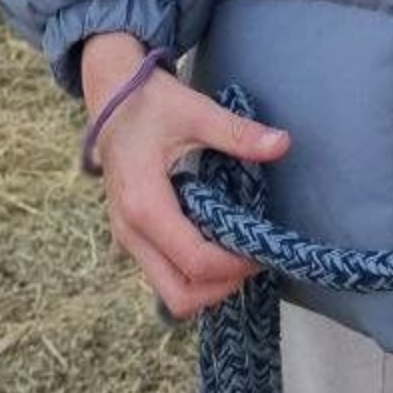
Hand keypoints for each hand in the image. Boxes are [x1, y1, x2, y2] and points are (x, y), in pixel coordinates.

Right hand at [81, 31, 288, 318]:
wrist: (109, 96)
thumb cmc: (150, 102)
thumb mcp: (195, 111)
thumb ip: (237, 133)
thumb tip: (283, 143)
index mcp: (144, 206)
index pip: (196, 262)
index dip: (236, 265)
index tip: (265, 248)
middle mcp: (131, 233)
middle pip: (179, 297)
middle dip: (222, 288)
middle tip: (254, 258)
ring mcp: (128, 239)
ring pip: (170, 292)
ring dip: (208, 284)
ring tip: (240, 251)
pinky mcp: (132, 236)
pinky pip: (164, 273)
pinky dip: (194, 272)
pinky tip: (218, 241)